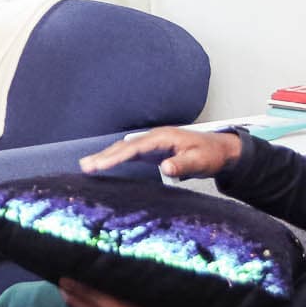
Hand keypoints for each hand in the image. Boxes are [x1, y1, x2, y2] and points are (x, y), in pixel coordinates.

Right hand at [79, 126, 239, 180]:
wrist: (220, 150)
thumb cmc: (210, 155)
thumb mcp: (200, 161)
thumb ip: (182, 165)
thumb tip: (165, 168)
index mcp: (163, 137)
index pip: (135, 147)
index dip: (116, 156)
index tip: (100, 164)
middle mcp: (155, 138)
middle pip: (124, 146)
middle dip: (104, 155)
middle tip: (85, 166)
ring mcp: (153, 143)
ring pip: (125, 149)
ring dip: (106, 156)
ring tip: (87, 165)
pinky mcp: (153, 151)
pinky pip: (130, 153)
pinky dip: (115, 158)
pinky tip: (104, 163)